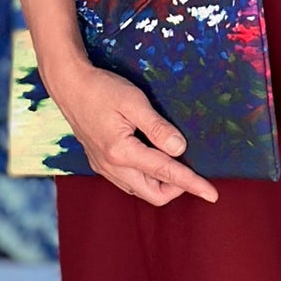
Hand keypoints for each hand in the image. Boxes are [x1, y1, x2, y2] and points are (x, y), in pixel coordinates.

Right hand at [50, 61, 219, 206]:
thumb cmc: (101, 88)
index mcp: (122, 152)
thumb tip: (180, 149)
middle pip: (153, 194)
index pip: (166, 174)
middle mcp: (111, 166)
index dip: (192, 184)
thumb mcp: (134, 102)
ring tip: (174, 162)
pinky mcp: (100, 163)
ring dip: (160, 183)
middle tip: (192, 170)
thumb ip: (158, 127)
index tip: (212, 194)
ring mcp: (104, 167)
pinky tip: (153, 159)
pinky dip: (146, 177)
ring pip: (140, 189)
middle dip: (176, 188)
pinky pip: (128, 181)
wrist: (69, 85)